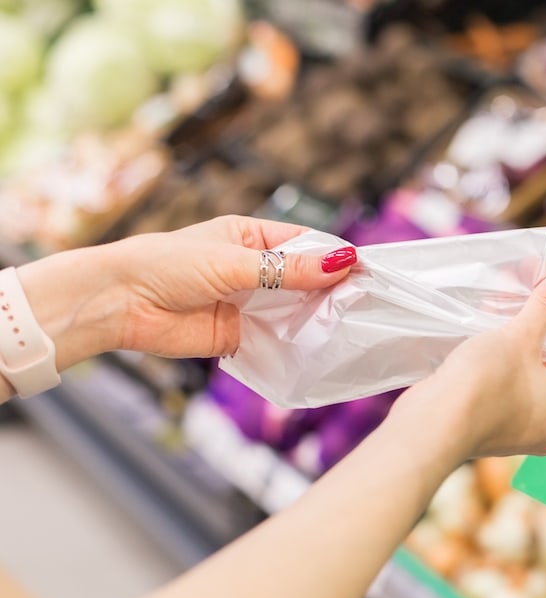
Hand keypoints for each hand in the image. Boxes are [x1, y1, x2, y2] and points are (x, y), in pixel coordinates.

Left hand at [18, 215, 357, 363]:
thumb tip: (343, 262)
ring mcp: (250, 304)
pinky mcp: (241, 336)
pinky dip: (296, 345)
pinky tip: (318, 349)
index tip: (365, 272)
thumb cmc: (167, 265)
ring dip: (316, 318)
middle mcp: (255, 270)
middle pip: (306, 279)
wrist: (118, 304)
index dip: (335, 257)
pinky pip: (278, 340)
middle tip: (365, 304)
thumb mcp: (234, 262)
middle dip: (332, 291)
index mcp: (252, 238)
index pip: (307, 244)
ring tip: (348, 327)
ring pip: (295, 310)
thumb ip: (289, 269)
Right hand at [401, 259, 545, 458]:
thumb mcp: (520, 337)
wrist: (429, 427)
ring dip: (521, 329)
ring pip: (531, 366)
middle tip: (534, 282)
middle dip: (544, 317)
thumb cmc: (482, 389)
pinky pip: (509, 379)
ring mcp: (522, 425)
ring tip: (507, 291)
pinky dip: (504, 351)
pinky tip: (489, 318)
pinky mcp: (494, 420)